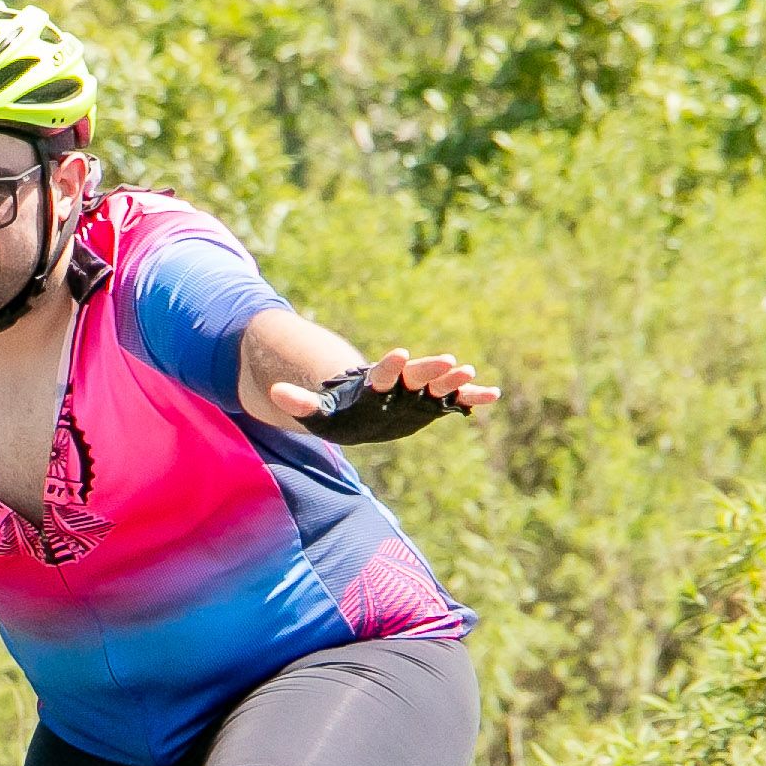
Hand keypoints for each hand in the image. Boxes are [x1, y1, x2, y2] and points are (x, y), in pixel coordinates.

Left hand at [271, 348, 496, 439]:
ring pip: (438, 384)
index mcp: (374, 385)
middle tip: (449, 360)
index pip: (382, 373)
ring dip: (453, 379)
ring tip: (469, 372)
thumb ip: (300, 403)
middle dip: (430, 368)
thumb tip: (273, 393)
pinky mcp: (431, 404)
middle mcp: (400, 385)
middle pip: (416, 374)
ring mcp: (418, 393)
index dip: (389, 366)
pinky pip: (455, 400)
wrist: (360, 406)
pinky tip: (493, 394)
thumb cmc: (339, 409)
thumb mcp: (318, 411)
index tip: (397, 353)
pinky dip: (471, 397)